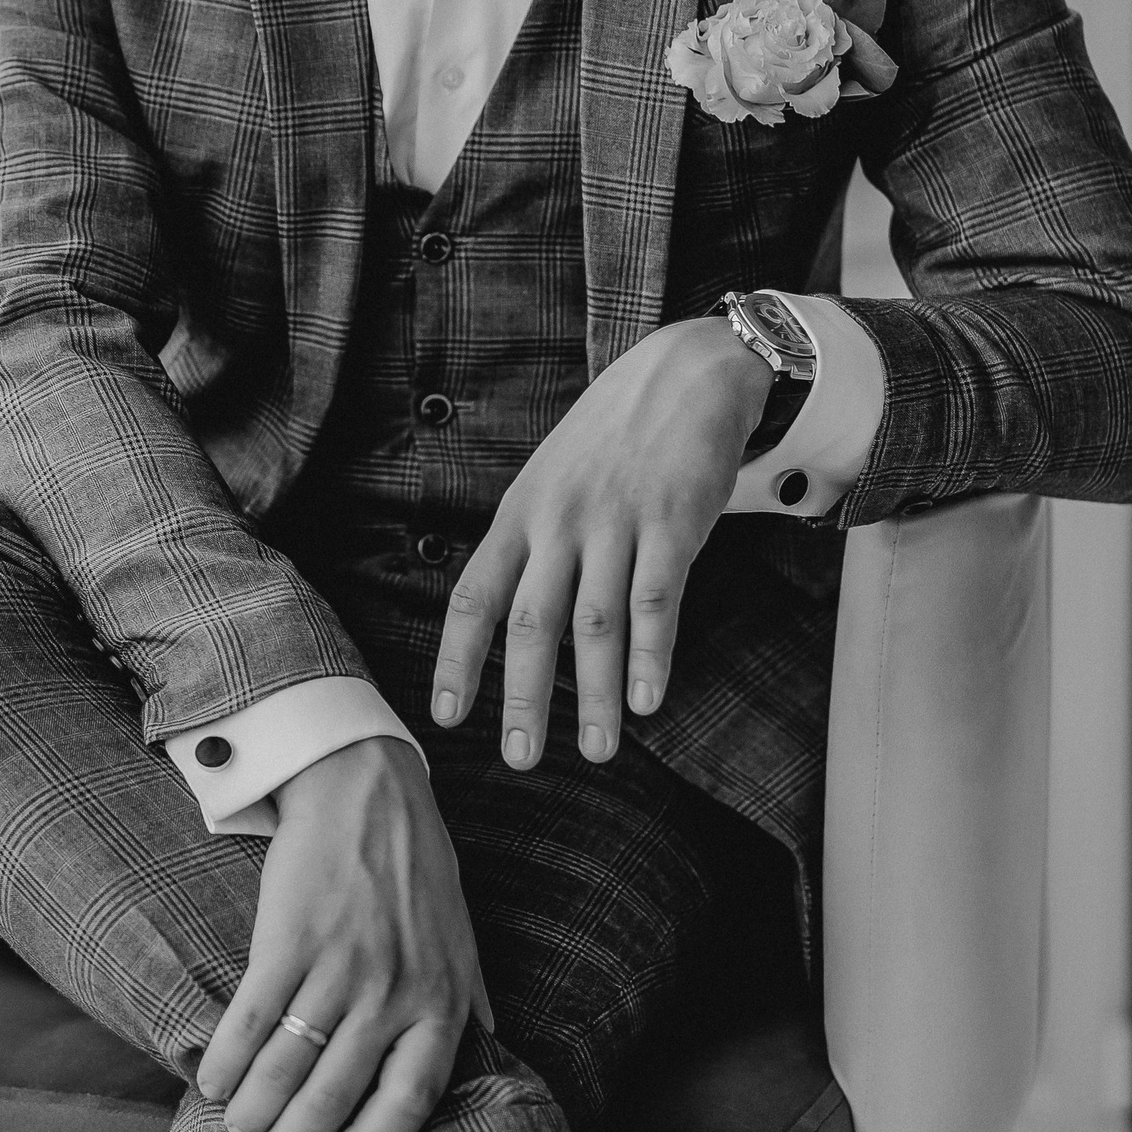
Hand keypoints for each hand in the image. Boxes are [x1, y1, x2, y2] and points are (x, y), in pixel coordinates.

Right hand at [197, 736, 491, 1131]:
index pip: (408, 1103)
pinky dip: (226, 1060)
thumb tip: (487, 1058)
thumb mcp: (460, 940)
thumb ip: (468, 1003)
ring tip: (240, 1125)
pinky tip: (212, 1081)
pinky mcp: (290, 938)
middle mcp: (393, 992)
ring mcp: (341, 966)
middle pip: (336, 1097)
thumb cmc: (416, 869)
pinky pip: (252, 1019)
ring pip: (288, 1068)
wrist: (366, 789)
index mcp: (439, 1001)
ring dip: (254, 1110)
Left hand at [431, 318, 771, 769]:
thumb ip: (531, 542)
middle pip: (530, 621)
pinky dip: (651, 653)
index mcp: (521, 513)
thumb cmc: (612, 435)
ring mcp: (615, 521)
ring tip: (597, 749)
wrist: (683, 373)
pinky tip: (646, 698)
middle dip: (524, 698)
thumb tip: (508, 618)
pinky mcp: (670, 521)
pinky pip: (656, 597)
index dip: (458, 659)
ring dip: (593, 692)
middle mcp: (559, 521)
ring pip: (595, 621)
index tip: (447, 716)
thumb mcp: (551, 477)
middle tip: (521, 758)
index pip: (475, 595)